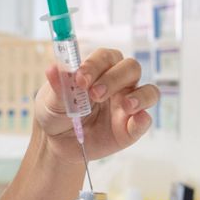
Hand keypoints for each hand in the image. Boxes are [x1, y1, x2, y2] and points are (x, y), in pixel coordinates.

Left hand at [32, 49, 158, 163]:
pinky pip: (145, 121)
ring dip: (139, 96)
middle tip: (94, 95)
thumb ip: (57, 86)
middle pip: (131, 68)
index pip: (106, 57)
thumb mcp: (51, 100)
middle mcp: (118, 84)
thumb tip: (53, 69)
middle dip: (114, 79)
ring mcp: (127, 105)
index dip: (95, 65)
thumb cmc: (56, 112)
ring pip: (149, 91)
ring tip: (125, 105)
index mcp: (99, 70)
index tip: (79, 79)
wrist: (57, 142)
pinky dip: (143, 119)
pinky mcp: (130, 128)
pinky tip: (134, 120)